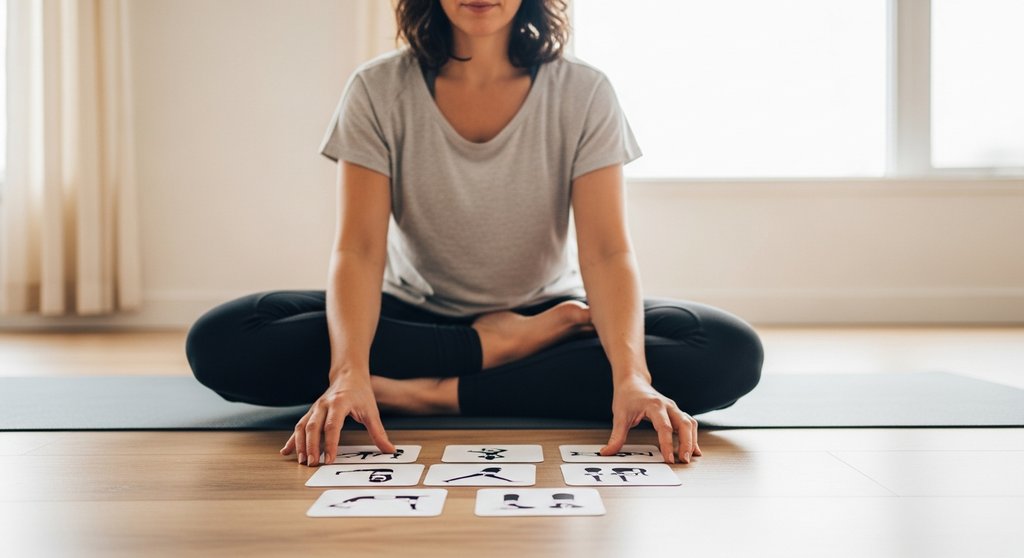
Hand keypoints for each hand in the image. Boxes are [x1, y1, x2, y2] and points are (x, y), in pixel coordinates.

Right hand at [279, 370, 394, 465]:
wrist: (348, 375)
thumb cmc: (361, 393)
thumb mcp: (372, 411)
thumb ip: (379, 433)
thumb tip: (390, 450)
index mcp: (339, 403)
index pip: (332, 426)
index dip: (330, 444)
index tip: (329, 459)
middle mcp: (323, 405)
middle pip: (313, 427)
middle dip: (311, 446)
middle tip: (312, 463)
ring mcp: (315, 408)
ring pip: (302, 426)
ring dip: (300, 444)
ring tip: (301, 461)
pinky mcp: (311, 412)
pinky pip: (298, 426)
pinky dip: (292, 440)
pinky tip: (286, 451)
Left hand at [600, 375, 701, 463]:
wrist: (632, 381)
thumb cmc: (627, 396)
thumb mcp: (619, 416)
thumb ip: (616, 436)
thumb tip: (607, 452)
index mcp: (654, 405)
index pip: (665, 427)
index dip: (667, 444)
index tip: (669, 459)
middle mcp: (668, 405)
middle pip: (684, 424)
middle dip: (687, 443)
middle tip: (684, 460)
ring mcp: (673, 408)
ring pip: (690, 423)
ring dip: (692, 440)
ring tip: (690, 457)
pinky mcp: (675, 412)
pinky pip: (689, 423)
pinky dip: (692, 435)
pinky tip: (693, 448)